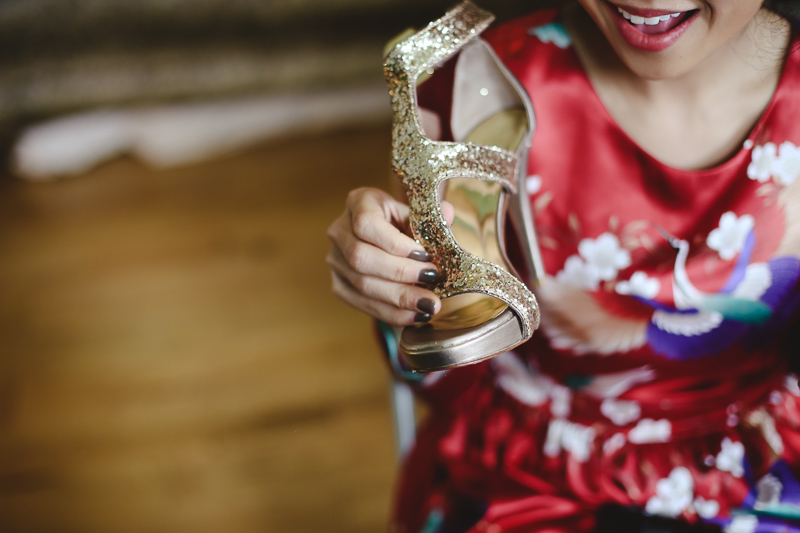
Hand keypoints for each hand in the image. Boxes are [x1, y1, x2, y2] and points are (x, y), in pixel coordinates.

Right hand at [327, 187, 452, 325]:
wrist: (385, 236)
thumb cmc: (403, 221)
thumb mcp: (416, 212)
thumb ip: (432, 217)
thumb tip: (448, 212)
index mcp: (358, 202)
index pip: (366, 224)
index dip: (394, 242)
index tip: (424, 254)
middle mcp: (339, 230)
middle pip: (361, 257)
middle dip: (400, 273)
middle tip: (432, 281)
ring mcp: (335, 260)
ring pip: (362, 284)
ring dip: (399, 298)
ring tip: (429, 304)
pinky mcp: (339, 284)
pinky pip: (362, 303)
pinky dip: (391, 313)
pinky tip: (415, 314)